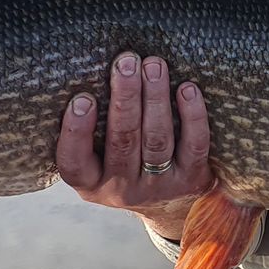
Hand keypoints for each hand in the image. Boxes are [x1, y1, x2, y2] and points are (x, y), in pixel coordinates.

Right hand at [56, 52, 213, 240]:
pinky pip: (194, 145)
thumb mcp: (97, 160)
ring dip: (155, 98)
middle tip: (126, 62)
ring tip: (154, 65)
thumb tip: (89, 73)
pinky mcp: (192, 180)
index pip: (74, 162)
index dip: (76, 132)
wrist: (168, 206)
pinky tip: (187, 89)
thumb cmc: (124, 164)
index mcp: (90, 182)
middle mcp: (122, 189)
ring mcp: (159, 187)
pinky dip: (192, 116)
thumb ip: (91, 131)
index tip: (82, 98)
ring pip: (157, 139)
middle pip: (123, 141)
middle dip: (125, 97)